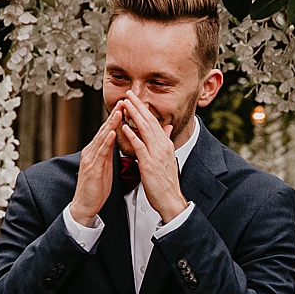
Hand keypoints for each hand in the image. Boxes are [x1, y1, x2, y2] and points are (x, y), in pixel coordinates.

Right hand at [67, 105, 123, 226]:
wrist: (85, 205)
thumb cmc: (96, 188)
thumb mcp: (106, 167)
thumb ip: (110, 153)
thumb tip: (117, 143)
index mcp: (96, 151)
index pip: (108, 131)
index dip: (117, 118)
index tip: (127, 105)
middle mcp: (91, 151)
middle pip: (104, 129)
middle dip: (115, 115)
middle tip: (124, 100)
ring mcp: (90, 159)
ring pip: (102, 137)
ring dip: (111, 123)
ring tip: (120, 111)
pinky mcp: (91, 168)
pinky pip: (100, 152)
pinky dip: (106, 141)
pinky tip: (112, 132)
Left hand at [118, 98, 185, 221]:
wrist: (170, 200)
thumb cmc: (165, 181)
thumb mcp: (167, 158)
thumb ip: (165, 141)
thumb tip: (167, 127)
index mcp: (165, 144)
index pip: (153, 122)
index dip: (144, 109)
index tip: (135, 98)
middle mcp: (163, 146)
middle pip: (149, 122)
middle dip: (138, 106)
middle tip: (129, 94)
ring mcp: (157, 155)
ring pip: (145, 130)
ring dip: (134, 116)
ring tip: (125, 104)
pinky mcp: (150, 164)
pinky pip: (140, 147)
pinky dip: (132, 136)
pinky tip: (124, 127)